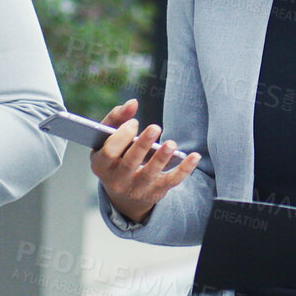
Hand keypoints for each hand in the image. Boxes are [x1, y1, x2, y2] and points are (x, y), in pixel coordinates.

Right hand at [91, 99, 200, 223]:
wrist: (123, 192)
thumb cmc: (115, 155)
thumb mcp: (107, 139)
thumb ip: (117, 118)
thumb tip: (133, 103)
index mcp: (101, 164)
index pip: (109, 152)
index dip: (122, 136)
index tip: (134, 122)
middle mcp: (116, 180)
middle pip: (129, 163)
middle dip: (142, 145)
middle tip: (155, 127)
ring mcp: (136, 189)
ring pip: (150, 174)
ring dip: (162, 158)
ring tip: (171, 143)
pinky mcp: (155, 192)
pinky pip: (171, 181)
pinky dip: (184, 170)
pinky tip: (194, 156)